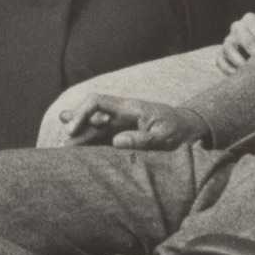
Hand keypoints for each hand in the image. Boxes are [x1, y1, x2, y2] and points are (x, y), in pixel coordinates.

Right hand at [58, 94, 208, 149]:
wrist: (190, 129)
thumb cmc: (179, 131)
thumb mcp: (165, 136)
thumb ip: (142, 139)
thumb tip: (116, 142)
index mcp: (128, 108)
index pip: (96, 102)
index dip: (82, 114)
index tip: (73, 131)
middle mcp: (120, 113)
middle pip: (90, 114)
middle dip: (74, 127)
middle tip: (63, 146)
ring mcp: (120, 124)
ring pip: (93, 127)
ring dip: (79, 137)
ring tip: (63, 150)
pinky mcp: (123, 135)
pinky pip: (102, 138)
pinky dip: (89, 144)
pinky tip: (78, 152)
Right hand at [217, 12, 254, 73]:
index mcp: (251, 20)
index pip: (253, 22)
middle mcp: (237, 28)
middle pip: (240, 33)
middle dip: (250, 45)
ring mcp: (228, 41)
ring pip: (228, 47)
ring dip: (238, 59)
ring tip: (248, 68)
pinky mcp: (222, 56)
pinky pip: (220, 61)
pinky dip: (228, 68)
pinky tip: (237, 74)